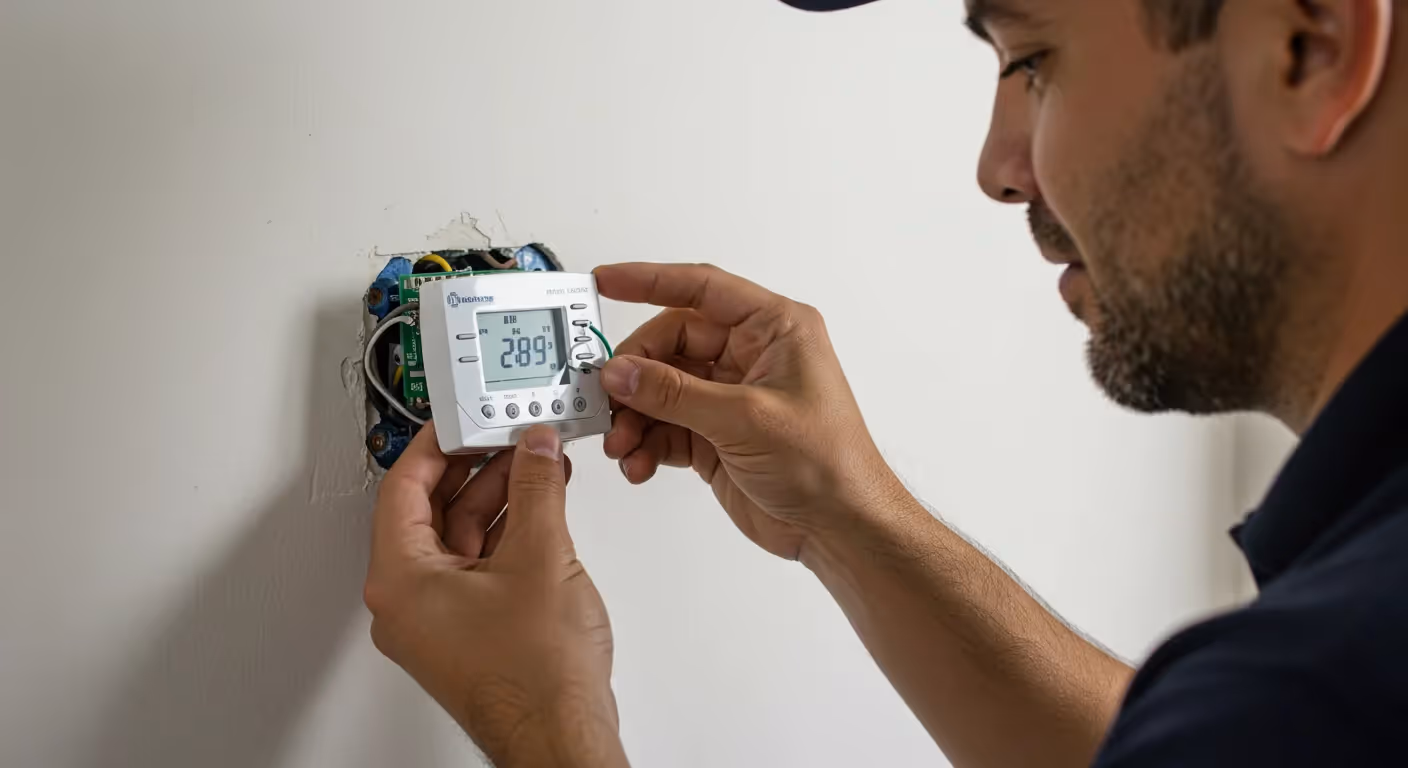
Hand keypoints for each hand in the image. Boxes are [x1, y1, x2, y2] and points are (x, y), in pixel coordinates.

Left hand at [364, 423, 627, 767]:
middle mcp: (408, 602)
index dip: (438, 444)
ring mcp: (438, 621)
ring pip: (459, 537)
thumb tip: (534, 448)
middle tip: (509, 436)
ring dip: (499, 498)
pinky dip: (508, 533)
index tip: (463, 419)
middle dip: (478, 468)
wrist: (563, 736)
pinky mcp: (469, 632)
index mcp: (400, 580)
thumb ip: (536, 487)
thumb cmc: (536, 677)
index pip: (404, 487)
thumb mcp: (540, 554)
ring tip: (538, 465)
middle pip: (432, 510)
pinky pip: (478, 565)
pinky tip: (542, 508)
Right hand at [597, 263, 906, 560]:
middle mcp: (751, 357)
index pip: (702, 289)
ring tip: (621, 442)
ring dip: (635, 415)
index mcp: (773, 330)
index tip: (606, 282)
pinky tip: (638, 462)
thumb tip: (623, 372)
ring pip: (662, 389)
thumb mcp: (746, 420)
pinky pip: (666, 427)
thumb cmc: (828, 464)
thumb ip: (676, 394)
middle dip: (635, 373)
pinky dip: (646, 443)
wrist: (841, 528)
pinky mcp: (716, 436)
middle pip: (671, 344)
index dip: (650, 281)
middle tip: (607, 395)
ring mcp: (731, 398)